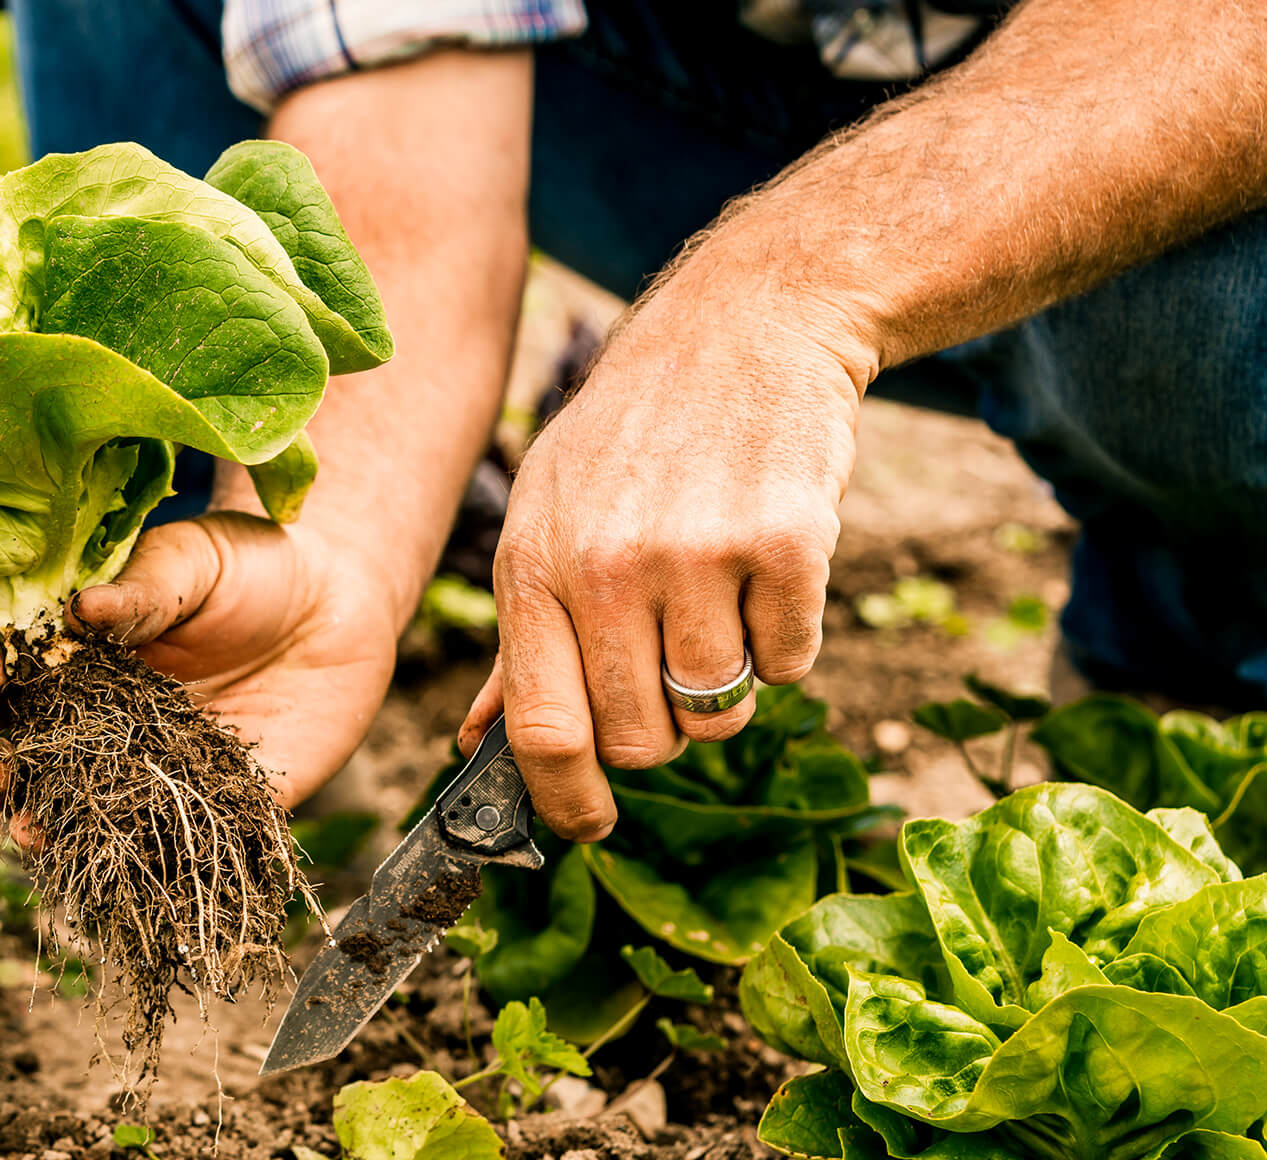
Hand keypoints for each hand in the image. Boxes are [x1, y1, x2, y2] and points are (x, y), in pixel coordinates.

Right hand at [0, 511, 403, 838]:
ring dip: (46, 828)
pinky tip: (117, 873)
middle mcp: (104, 728)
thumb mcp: (194, 560)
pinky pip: (173, 848)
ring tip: (22, 830)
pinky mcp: (218, 811)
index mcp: (80, 660)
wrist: (342, 603)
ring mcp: (154, 775)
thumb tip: (81, 607)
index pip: (13, 677)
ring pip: (84, 815)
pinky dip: (142, 868)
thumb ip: (143, 590)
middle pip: (30, 757)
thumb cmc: (252, 565)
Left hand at [461, 261, 869, 840]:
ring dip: (726, 685)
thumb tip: (474, 746)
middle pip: (640, 738)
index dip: (567, 802)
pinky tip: (764, 570)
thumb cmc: (632, 437)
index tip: (588, 827)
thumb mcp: (545, 516)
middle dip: (660, 732)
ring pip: (719, 710)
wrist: (742, 328)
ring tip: (716, 604)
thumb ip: (520, 639)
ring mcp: (698, 554)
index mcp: (534, 565)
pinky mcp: (786, 543)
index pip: (543, 729)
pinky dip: (785, 640)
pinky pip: (791, 664)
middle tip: (669, 668)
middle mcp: (607, 565)